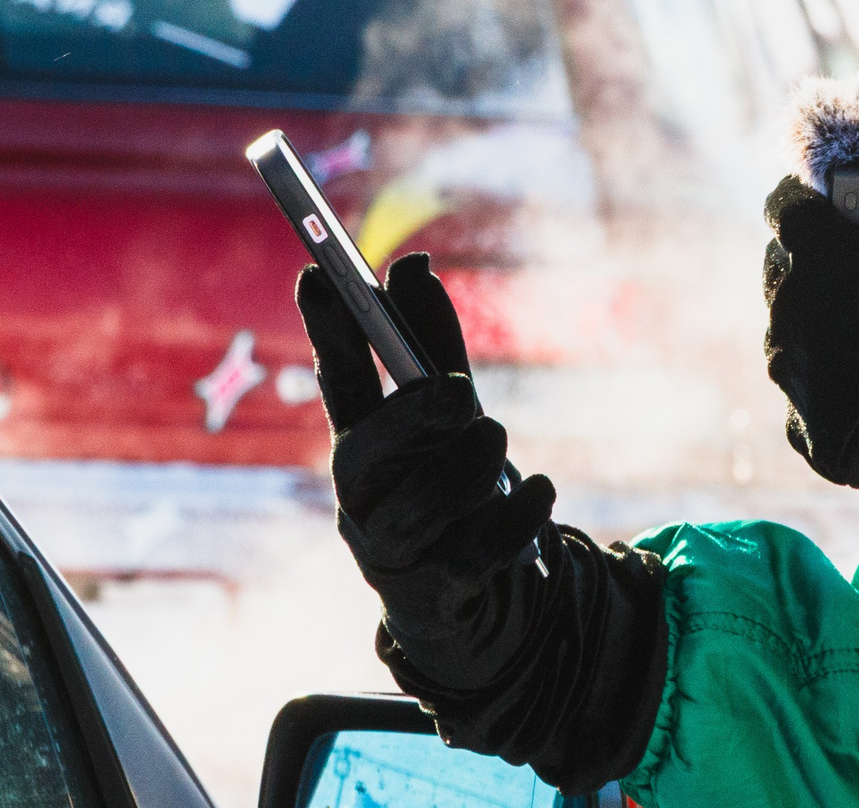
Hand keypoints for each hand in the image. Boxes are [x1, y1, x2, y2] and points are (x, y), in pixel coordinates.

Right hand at [298, 254, 665, 791]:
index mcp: (365, 442)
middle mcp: (363, 496)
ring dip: (471, 468)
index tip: (318, 274)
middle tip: (462, 394)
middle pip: (364, 451)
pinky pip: (472, 551)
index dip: (327, 332)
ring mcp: (388, 550)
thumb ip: (434, 346)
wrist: (481, 594)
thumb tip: (412, 263)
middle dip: (412, 418)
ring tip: (498, 449)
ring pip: (420, 505)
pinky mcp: (428, 594)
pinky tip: (539, 493)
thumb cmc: (457, 487)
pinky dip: (516, 515)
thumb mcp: (454, 414)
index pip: (337, 382)